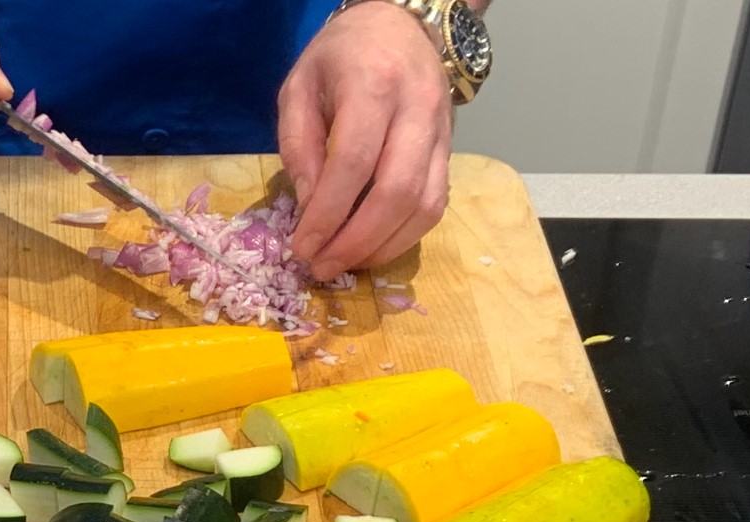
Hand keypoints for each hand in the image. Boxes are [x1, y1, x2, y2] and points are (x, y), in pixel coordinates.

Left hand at [278, 1, 455, 280]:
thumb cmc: (340, 57)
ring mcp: (441, 132)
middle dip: (356, 240)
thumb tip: (310, 206)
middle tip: (321, 267)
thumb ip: (300, 145)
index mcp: (374, 86)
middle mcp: (417, 110)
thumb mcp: (299, 88)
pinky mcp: (451, 150)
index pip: (355, 162)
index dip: (328, 213)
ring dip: (382, 246)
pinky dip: (404, 236)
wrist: (399, 25)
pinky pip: (436, 203)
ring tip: (343, 264)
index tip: (302, 246)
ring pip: (424, 204)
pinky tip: (372, 248)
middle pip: (396, 191)